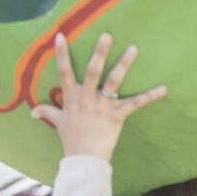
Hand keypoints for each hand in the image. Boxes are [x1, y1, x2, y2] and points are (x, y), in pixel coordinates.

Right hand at [31, 33, 166, 160]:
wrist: (83, 160)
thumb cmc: (71, 139)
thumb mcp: (58, 123)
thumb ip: (47, 112)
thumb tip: (33, 110)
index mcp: (71, 98)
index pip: (63, 72)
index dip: (61, 54)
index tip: (60, 36)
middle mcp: (86, 99)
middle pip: (92, 72)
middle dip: (99, 53)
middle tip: (107, 35)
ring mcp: (102, 107)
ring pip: (113, 82)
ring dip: (123, 64)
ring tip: (133, 48)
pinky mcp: (116, 117)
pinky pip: (135, 104)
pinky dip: (149, 96)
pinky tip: (163, 89)